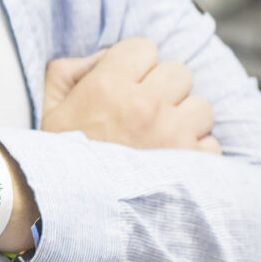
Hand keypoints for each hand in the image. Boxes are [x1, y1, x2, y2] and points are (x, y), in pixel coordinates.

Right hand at [42, 38, 218, 152]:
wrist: (71, 213)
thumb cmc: (60, 160)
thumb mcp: (50, 108)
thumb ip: (70, 70)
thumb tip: (103, 57)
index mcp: (108, 86)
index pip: (144, 47)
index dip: (135, 65)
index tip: (126, 85)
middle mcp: (145, 105)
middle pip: (179, 71)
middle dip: (164, 89)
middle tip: (145, 112)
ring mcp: (172, 134)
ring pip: (201, 106)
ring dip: (184, 119)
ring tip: (161, 138)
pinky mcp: (191, 163)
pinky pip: (210, 143)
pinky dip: (195, 152)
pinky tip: (170, 161)